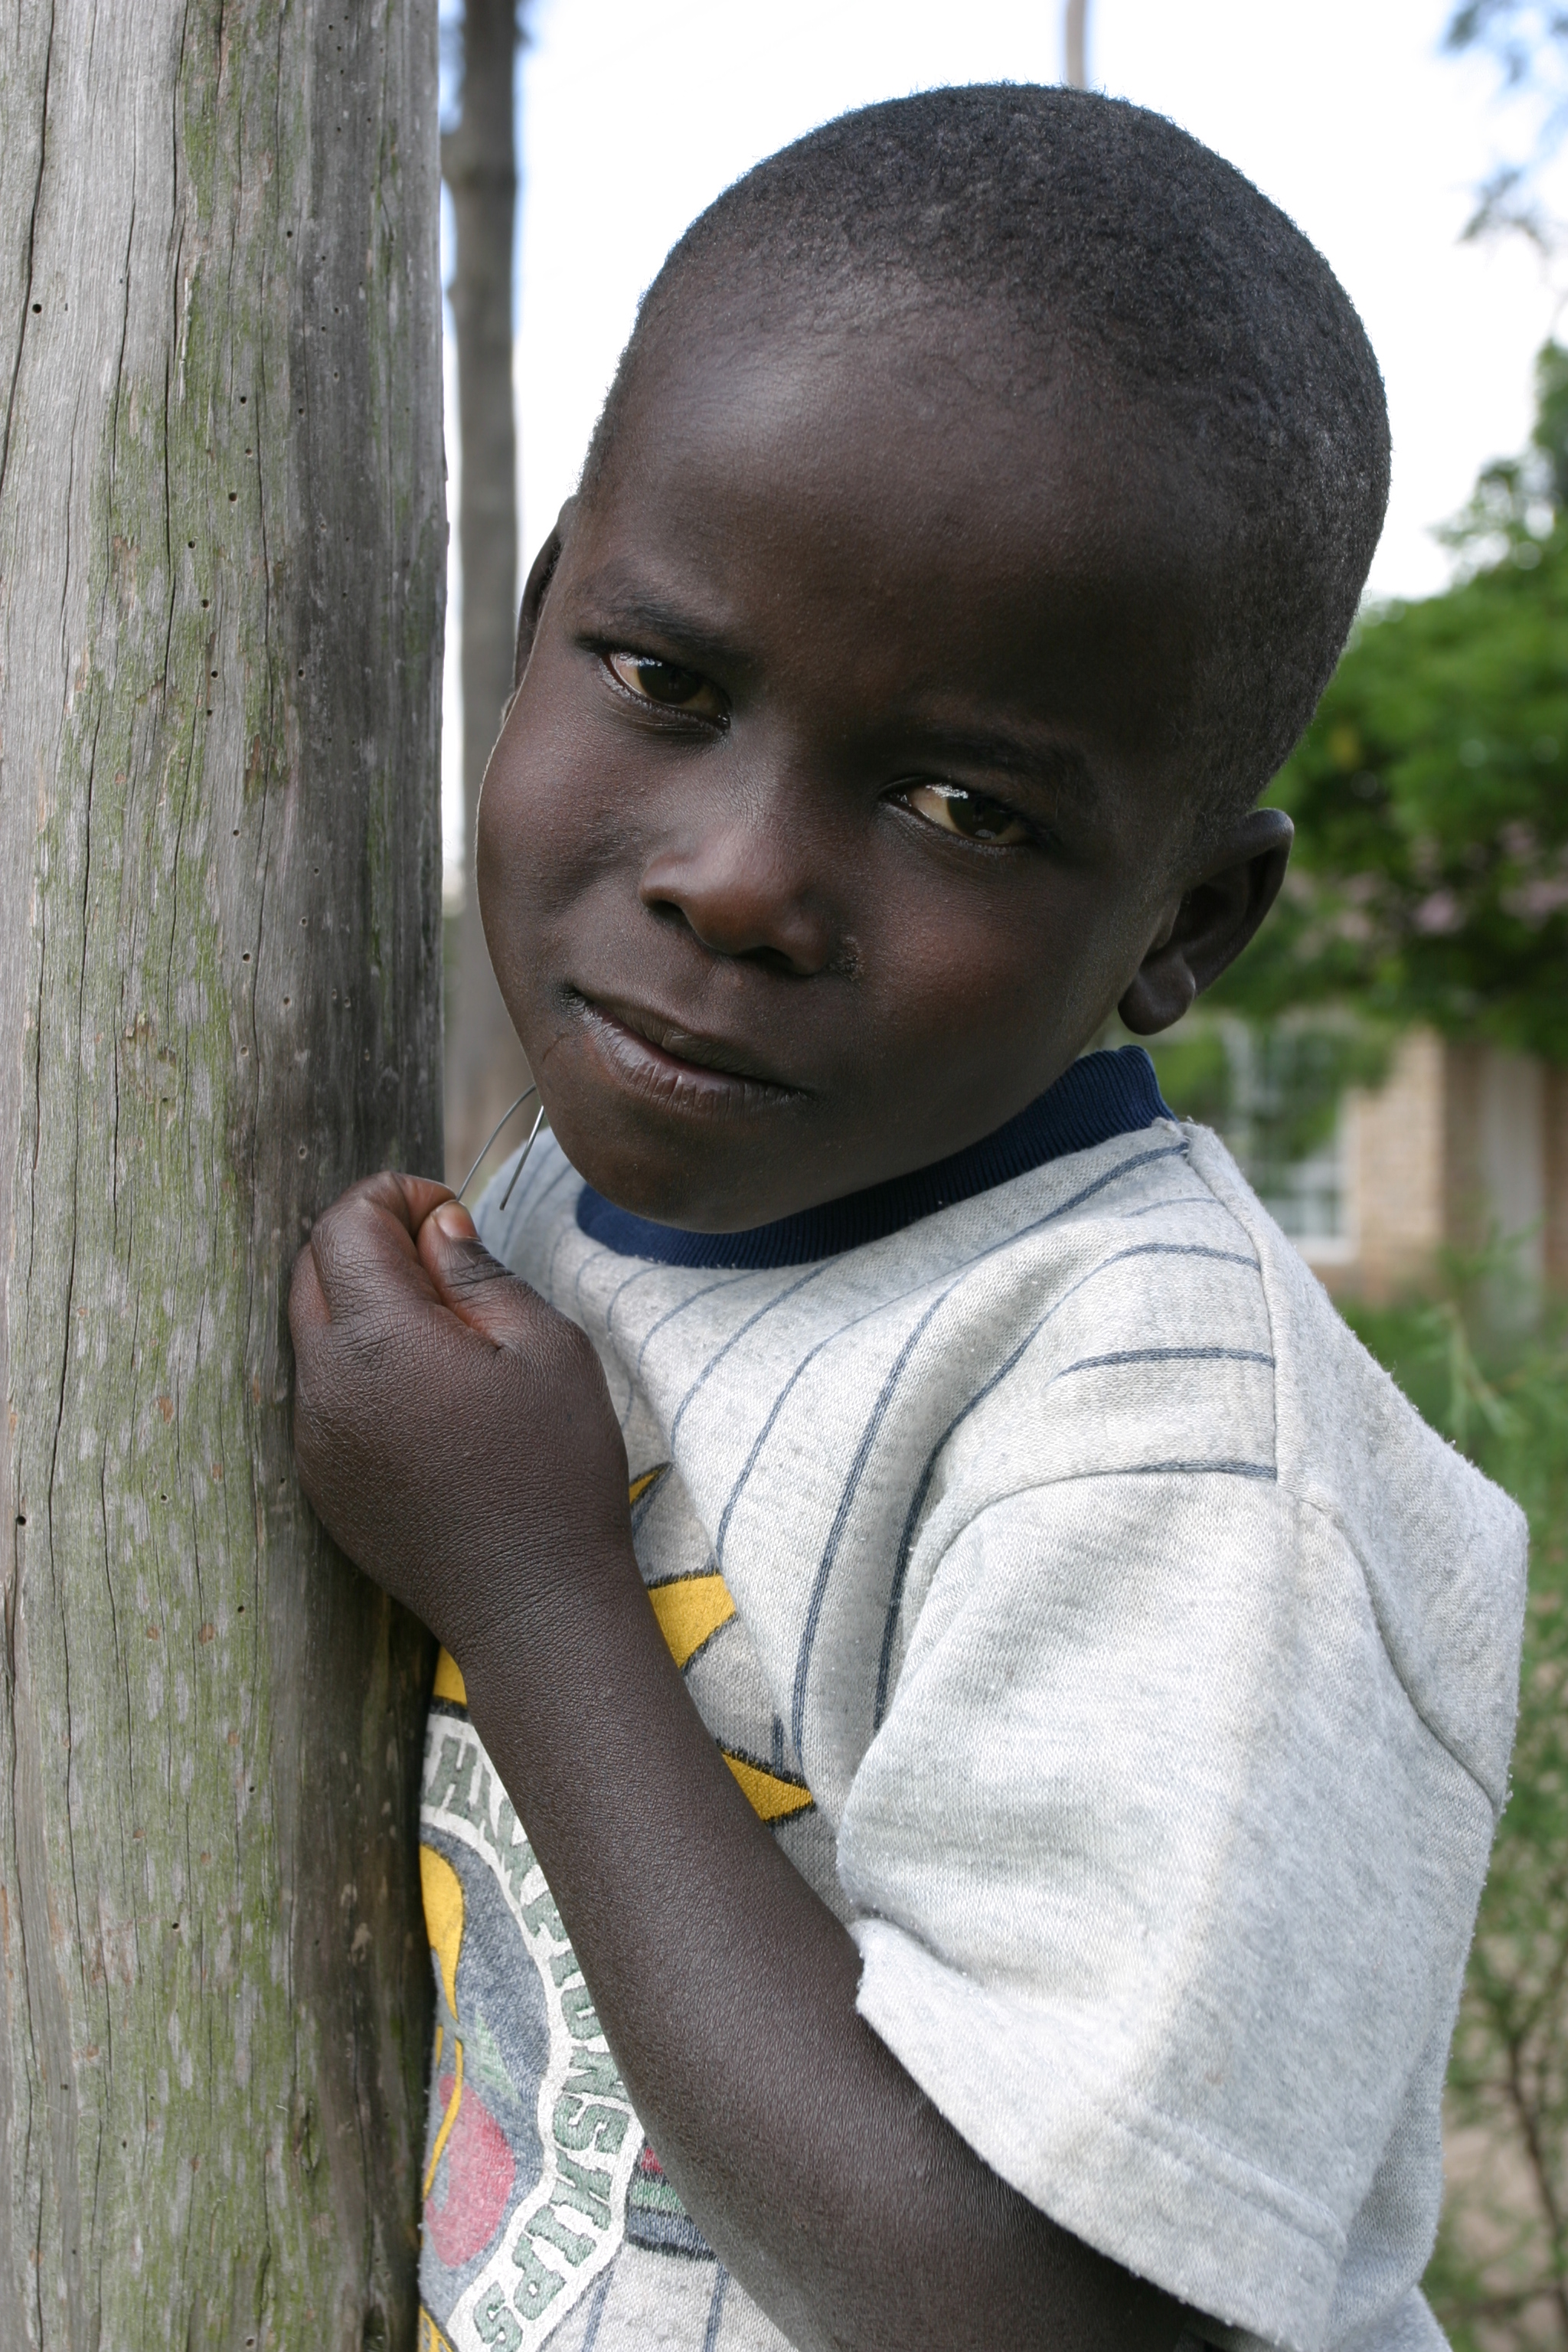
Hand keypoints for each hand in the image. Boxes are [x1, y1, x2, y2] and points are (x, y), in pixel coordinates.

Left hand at [288, 1173, 633, 1664]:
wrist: (533, 1606)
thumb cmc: (556, 1472)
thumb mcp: (545, 1348)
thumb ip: (477, 1273)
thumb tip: (436, 1225)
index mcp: (377, 1342)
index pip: (344, 1224)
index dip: (393, 1196)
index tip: (448, 1210)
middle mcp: (325, 1387)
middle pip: (312, 1270)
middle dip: (367, 1240)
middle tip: (442, 1255)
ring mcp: (315, 1439)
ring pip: (313, 1331)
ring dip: (362, 1302)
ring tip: (443, 1323)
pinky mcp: (322, 1479)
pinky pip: (323, 1391)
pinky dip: (360, 1362)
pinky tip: (427, 1388)